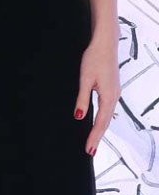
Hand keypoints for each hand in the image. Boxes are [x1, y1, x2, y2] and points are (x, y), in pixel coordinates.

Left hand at [74, 35, 120, 155]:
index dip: (94, 137)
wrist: (105, 43)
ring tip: (92, 140)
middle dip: (98, 136)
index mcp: (109, 96)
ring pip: (108, 115)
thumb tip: (80, 117)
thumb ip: (82, 99)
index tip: (89, 150)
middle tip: (90, 151)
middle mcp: (114, 96)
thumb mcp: (85, 79)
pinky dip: (103, 118)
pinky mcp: (112, 88)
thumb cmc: (94, 58)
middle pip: (106, 122)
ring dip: (100, 128)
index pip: (101, 122)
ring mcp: (114, 92)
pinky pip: (107, 108)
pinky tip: (97, 121)